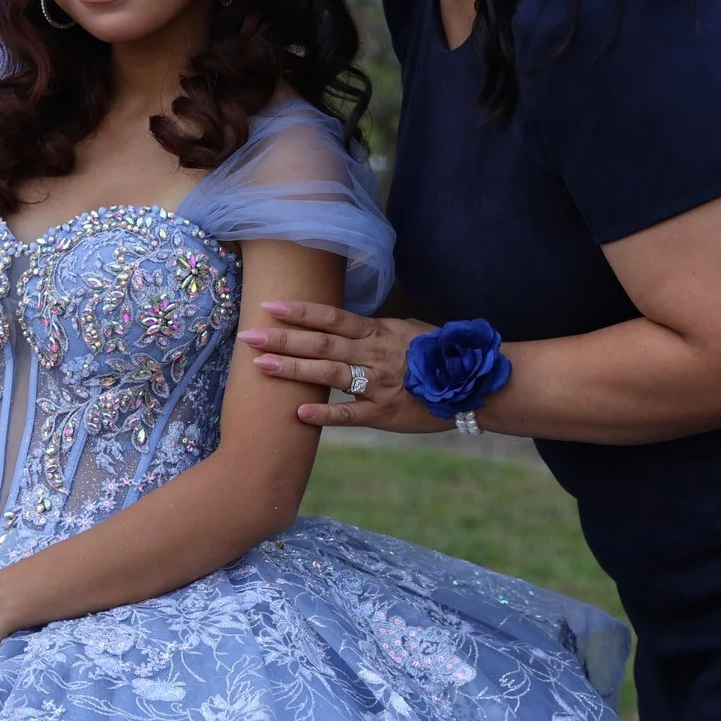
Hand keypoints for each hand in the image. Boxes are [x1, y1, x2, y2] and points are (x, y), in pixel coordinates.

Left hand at [240, 301, 448, 432]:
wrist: (472, 387)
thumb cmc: (436, 355)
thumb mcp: (406, 330)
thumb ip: (373, 328)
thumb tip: (342, 320)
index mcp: (377, 332)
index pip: (331, 317)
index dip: (300, 311)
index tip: (269, 306)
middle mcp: (373, 355)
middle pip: (320, 344)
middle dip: (282, 339)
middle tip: (248, 336)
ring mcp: (377, 384)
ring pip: (328, 375)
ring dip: (292, 370)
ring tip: (260, 366)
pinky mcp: (383, 414)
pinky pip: (349, 414)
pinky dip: (323, 414)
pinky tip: (297, 413)